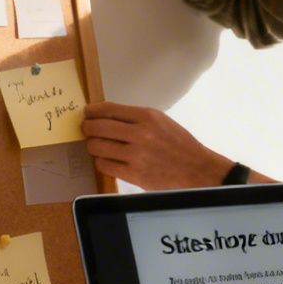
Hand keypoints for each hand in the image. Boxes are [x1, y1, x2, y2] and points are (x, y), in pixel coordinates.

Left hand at [82, 101, 231, 189]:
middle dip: (87, 128)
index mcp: (148, 116)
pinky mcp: (134, 174)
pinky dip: (101, 161)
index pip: (109, 109)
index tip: (87, 113)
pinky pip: (105, 165)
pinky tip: (105, 159)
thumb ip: (135, 118)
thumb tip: (106, 114)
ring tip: (95, 145)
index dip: (92, 111)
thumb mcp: (161, 122)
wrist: (197, 170)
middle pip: (98, 127)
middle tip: (85, 129)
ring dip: (92, 146)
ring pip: (97, 146)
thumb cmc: (179, 145)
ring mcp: (136, 155)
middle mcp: (140, 133)